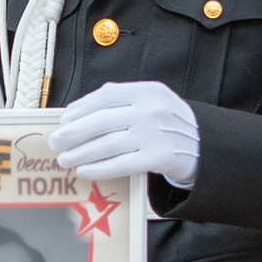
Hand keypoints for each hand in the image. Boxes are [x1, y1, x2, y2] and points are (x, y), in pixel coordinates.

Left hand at [54, 80, 199, 188]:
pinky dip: (99, 168)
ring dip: (81, 153)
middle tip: (55, 143)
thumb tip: (77, 112)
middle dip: (73, 133)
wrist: (205, 146)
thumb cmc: (170, 124)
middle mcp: (151, 109)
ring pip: (107, 144)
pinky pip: (120, 164)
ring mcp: (155, 133)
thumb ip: (122, 100)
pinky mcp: (159, 157)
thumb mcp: (153, 101)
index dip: (80, 109)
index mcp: (147, 90)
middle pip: (101, 121)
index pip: (105, 96)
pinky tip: (84, 170)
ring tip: (65, 160)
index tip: (63, 121)